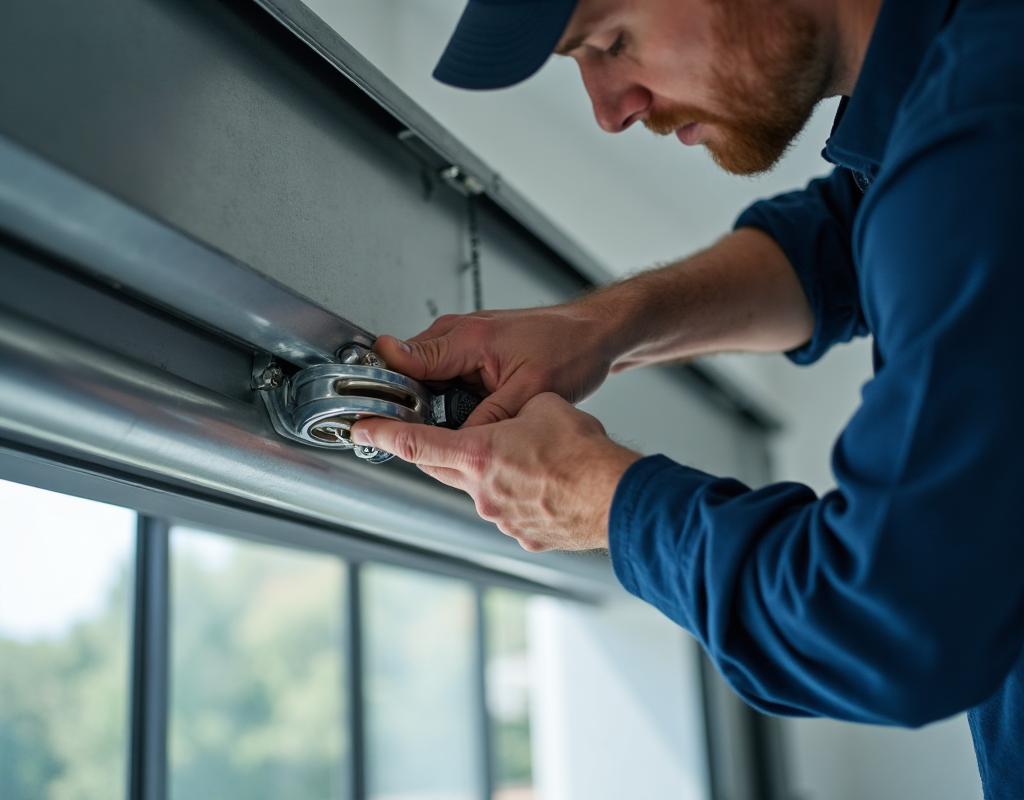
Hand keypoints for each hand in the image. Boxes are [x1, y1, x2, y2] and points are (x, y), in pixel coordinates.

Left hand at [351, 393, 640, 551]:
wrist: (616, 497)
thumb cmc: (583, 456)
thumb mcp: (544, 405)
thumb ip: (517, 408)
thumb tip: (517, 412)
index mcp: (479, 455)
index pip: (415, 443)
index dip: (383, 434)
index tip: (362, 430)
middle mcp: (482, 492)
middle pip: (444, 469)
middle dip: (442, 452)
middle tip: (448, 437)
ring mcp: (502, 518)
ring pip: (481, 490)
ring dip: (494, 474)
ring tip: (530, 459)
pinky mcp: (524, 535)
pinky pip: (511, 511)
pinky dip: (521, 496)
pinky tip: (546, 485)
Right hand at [373, 302, 618, 426]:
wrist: (595, 332)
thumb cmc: (570, 348)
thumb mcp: (528, 390)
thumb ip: (486, 416)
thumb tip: (456, 441)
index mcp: (466, 337)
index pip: (402, 361)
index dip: (385, 390)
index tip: (372, 415)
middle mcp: (459, 333)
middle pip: (408, 372)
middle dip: (409, 403)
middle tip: (416, 433)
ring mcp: (464, 339)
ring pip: (426, 376)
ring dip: (430, 401)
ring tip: (444, 427)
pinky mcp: (473, 350)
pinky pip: (445, 374)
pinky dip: (447, 396)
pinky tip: (463, 415)